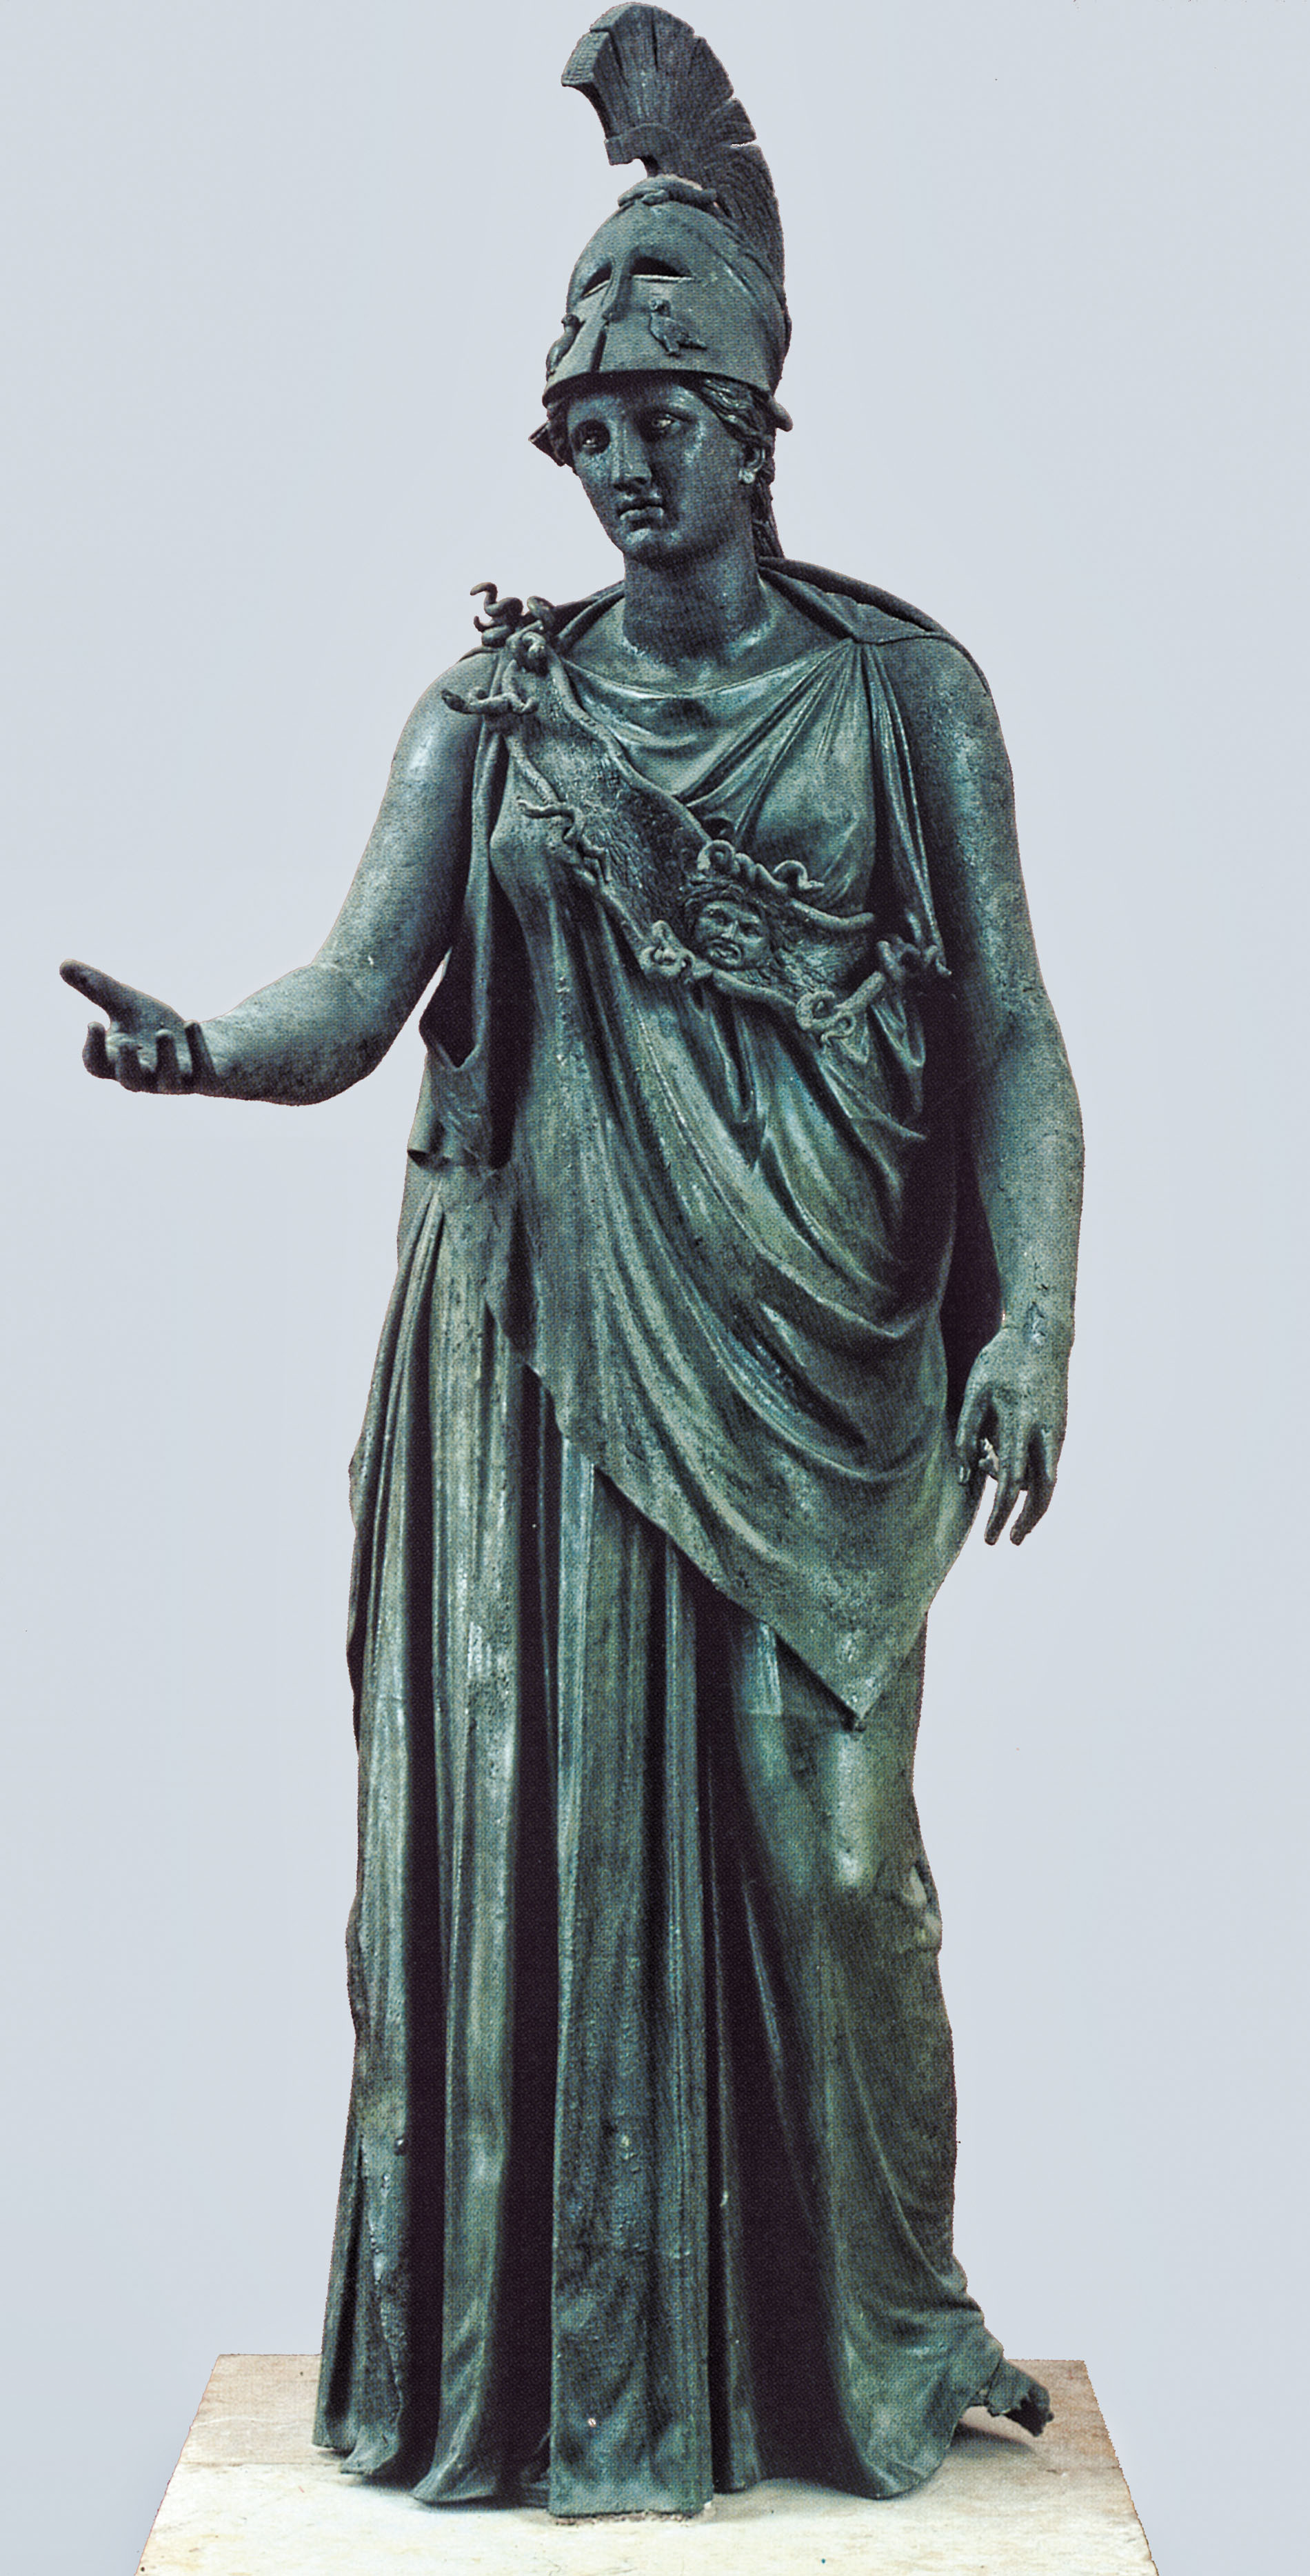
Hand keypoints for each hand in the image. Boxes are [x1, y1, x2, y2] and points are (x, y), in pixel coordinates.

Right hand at [60, 959, 195, 1091]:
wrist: (204, 1045)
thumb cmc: (157, 1028)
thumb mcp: (127, 1004)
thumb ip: (97, 989)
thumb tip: (62, 964)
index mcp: (122, 1061)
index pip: (98, 1066)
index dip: (94, 1050)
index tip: (93, 1023)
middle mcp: (147, 1076)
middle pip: (130, 1080)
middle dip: (127, 1063)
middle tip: (127, 1042)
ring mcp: (177, 1080)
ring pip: (168, 1080)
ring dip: (166, 1058)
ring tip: (164, 1032)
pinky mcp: (205, 1078)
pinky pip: (202, 1071)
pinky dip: (197, 1048)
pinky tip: (192, 1023)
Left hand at [954, 1318, 1070, 1546]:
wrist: (1042, 1336)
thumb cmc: (1002, 1361)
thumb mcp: (975, 1391)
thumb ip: (967, 1434)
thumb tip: (965, 1476)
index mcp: (1020, 1423)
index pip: (1010, 1481)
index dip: (1000, 1513)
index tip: (991, 1538)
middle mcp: (1045, 1433)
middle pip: (1042, 1492)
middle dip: (1026, 1522)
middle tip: (1009, 1541)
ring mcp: (1057, 1431)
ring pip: (1048, 1480)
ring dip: (1027, 1499)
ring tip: (1003, 1501)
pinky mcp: (1060, 1428)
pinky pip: (1049, 1464)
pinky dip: (1032, 1478)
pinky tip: (1011, 1475)